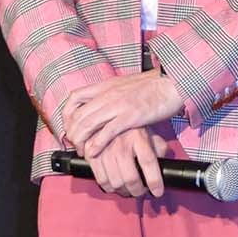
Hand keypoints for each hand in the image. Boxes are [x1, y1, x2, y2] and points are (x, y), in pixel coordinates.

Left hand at [62, 68, 184, 158]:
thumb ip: (111, 94)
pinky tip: (93, 152)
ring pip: (88, 123)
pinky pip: (107, 131)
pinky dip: (96, 144)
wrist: (171, 84)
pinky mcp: (130, 116)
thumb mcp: (124, 86)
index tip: (69, 127)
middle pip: (78, 115)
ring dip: (81, 140)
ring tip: (82, 151)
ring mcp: (118, 105)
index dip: (66, 115)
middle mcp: (108, 94)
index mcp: (105, 86)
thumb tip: (101, 106)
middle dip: (72, 133)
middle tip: (75, 145)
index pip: (74, 98)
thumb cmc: (151, 87)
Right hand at [85, 128, 169, 196]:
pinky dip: (109, 187)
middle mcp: (121, 144)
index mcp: (138, 137)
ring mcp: (105, 150)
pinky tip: (114, 185)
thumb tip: (166, 165)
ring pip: (116, 182)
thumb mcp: (148, 133)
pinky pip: (101, 180)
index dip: (154, 181)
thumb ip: (159, 148)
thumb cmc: (129, 128)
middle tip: (140, 191)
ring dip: (124, 191)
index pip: (148, 162)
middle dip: (138, 191)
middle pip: (131, 178)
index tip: (158, 192)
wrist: (104, 117)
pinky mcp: (92, 155)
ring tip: (128, 189)